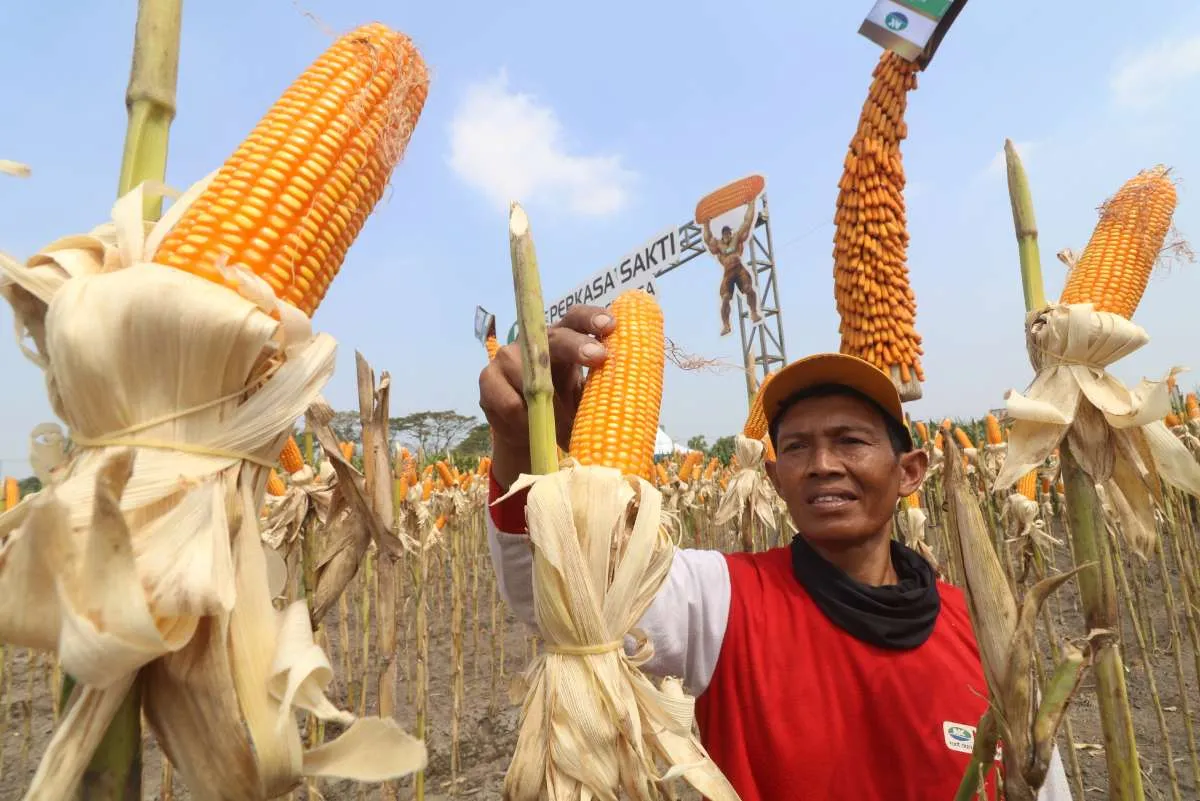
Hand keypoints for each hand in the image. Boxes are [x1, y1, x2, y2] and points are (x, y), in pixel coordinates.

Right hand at [478, 305, 614, 489]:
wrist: (530, 438)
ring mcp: (508, 358)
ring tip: (562, 425)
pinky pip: (509, 401)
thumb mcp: (589, 401)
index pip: (577, 318)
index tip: (611, 325)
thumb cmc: (567, 413)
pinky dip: (524, 419)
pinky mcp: (488, 380)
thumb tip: (638, 393)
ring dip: (548, 400)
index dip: (592, 317)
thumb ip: (607, 390)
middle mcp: (536, 342)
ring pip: (528, 371)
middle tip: (599, 357)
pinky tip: (531, 429)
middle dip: (578, 345)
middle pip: (555, 336)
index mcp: (565, 340)